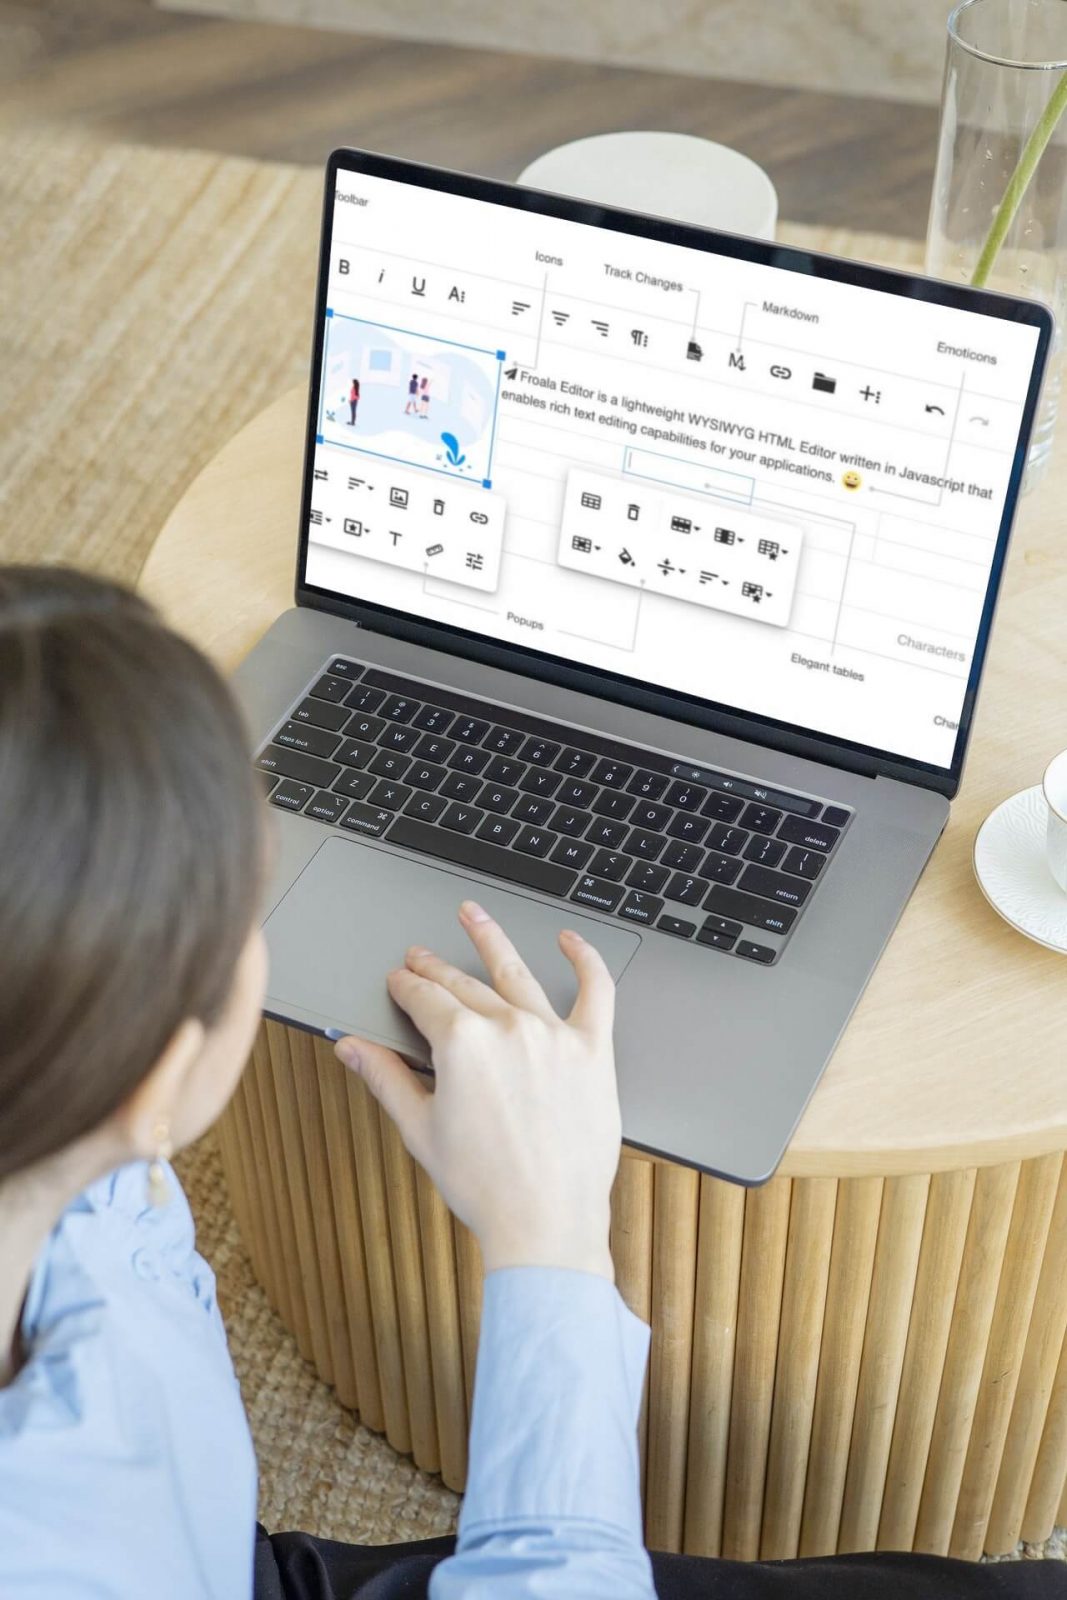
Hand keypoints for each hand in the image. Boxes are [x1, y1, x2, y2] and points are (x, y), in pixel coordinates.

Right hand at [333, 900, 618, 1280]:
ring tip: (473, 915)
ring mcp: (553, 1034)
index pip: (423, 998)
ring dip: (490, 938)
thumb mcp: (420, 1130)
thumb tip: (351, 1048)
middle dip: (435, 967)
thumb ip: (385, 1078)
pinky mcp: (592, 1050)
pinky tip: (571, 941)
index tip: (397, 980)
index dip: (405, 986)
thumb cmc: (484, 1186)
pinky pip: (596, 991)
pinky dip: (585, 960)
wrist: (545, 1223)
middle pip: (463, 983)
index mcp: (461, 1044)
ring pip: (517, 972)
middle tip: (420, 957)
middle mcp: (508, 1027)